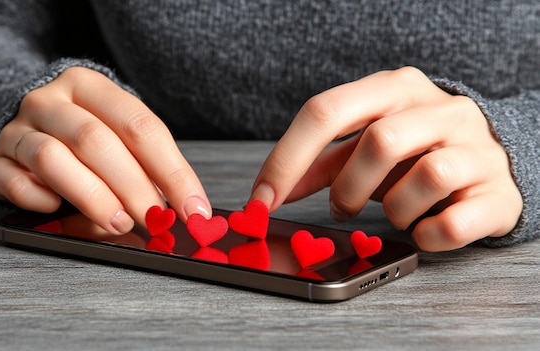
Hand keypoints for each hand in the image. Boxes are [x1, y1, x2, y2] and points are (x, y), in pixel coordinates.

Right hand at [0, 67, 210, 233]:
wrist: (26, 124)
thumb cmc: (84, 133)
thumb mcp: (119, 136)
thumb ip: (147, 168)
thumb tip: (182, 212)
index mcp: (90, 86)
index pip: (140, 127)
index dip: (173, 173)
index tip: (193, 209)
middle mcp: (50, 101)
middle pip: (95, 141)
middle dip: (133, 188)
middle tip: (154, 221)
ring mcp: (17, 128)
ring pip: (52, 159)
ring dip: (92, 197)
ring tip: (118, 223)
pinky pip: (15, 182)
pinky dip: (40, 200)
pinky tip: (58, 208)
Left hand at [252, 67, 522, 251]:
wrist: (488, 160)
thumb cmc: (415, 151)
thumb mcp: (365, 146)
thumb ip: (320, 164)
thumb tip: (269, 191)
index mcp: (394, 88)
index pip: (327, 110)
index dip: (287, 159)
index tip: (263, 199)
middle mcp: (439, 109)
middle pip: (378, 141)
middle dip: (348, 188)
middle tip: (342, 207)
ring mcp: (476, 146)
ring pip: (425, 177)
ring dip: (393, 210)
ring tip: (395, 211)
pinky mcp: (499, 191)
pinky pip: (453, 223)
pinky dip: (426, 235)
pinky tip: (423, 227)